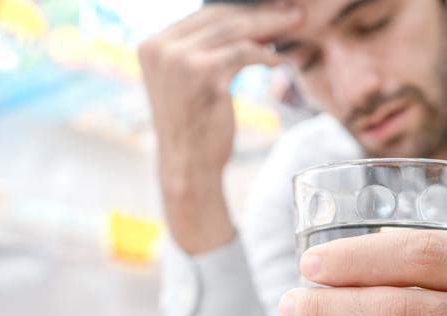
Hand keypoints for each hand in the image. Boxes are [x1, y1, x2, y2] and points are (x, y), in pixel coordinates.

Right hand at [138, 2, 301, 253]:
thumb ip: (203, 51)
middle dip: (260, 12)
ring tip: (294, 25)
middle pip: (219, 16)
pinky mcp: (202, 73)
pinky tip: (282, 59)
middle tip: (292, 11)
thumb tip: (246, 22)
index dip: (240, 9)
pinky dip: (267, 54)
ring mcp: (178, 59)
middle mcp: (160, 48)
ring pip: (235, 30)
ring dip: (270, 26)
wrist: (188, 167)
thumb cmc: (194, 128)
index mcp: (152, 45)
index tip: (270, 8)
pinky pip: (244, 52)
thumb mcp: (188, 82)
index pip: (203, 14)